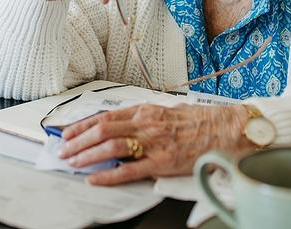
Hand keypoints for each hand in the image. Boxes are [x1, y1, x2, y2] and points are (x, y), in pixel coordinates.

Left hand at [57, 103, 254, 185]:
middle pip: (102, 129)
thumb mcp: (168, 111)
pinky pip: (130, 170)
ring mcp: (154, 143)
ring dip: (88, 155)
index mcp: (146, 110)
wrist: (227, 129)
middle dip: (78, 141)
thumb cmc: (200, 121)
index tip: (68, 133)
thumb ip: (145, 118)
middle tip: (63, 150)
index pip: (106, 116)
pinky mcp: (163, 163)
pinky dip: (109, 175)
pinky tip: (95, 179)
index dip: (83, 125)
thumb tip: (123, 125)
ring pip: (111, 146)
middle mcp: (146, 124)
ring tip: (73, 162)